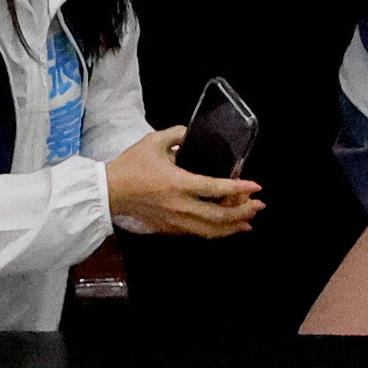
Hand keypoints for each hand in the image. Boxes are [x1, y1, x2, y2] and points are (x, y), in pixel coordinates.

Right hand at [106, 128, 263, 238]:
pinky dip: (215, 232)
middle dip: (243, 212)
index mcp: (179, 183)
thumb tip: (191, 133)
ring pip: (211, 231)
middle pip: (219, 216)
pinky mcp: (169, 229)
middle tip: (258, 205)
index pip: (216, 188)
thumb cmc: (130, 166)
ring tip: (248, 221)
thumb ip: (177, 134)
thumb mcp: (153, 142)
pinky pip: (198, 233)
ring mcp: (175, 221)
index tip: (256, 186)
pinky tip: (225, 228)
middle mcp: (180, 206)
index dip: (239, 188)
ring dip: (233, 226)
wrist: (109, 191)